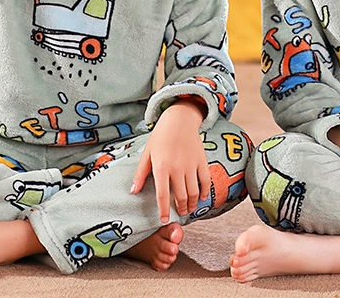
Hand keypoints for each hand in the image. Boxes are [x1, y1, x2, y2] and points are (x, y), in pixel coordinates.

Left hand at [130, 99, 210, 222]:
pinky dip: (204, 192)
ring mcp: (191, 165)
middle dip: (181, 209)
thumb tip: (133, 191)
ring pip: (194, 192)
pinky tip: (201, 198)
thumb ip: (140, 173)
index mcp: (161, 167)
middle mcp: (177, 168)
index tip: (164, 220)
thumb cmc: (161, 136)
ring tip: (189, 209)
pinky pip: (205, 181)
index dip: (163, 210)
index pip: (162, 195)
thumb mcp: (147, 153)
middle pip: (181, 196)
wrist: (180, 119)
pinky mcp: (202, 161)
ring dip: (192, 204)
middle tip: (179, 213)